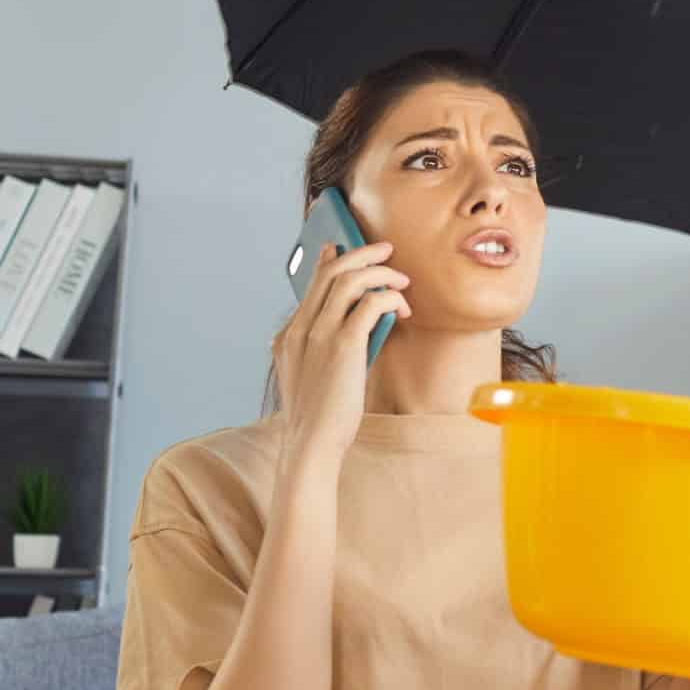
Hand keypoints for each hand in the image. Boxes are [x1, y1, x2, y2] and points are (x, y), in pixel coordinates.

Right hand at [272, 241, 410, 460]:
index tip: (340, 246)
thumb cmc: (318, 416)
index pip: (310, 284)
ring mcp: (319, 335)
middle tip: (385, 251)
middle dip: (360, 254)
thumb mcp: (309, 376)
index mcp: (288, 336)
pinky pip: (371, 303)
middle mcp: (299, 329)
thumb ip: (320, 348)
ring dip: (381, 273)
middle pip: (330, 272)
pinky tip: (401, 309)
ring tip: (402, 280)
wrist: (311, 443)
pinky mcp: (343, 345)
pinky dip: (390, 298)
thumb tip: (355, 327)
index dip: (328, 260)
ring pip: (351, 280)